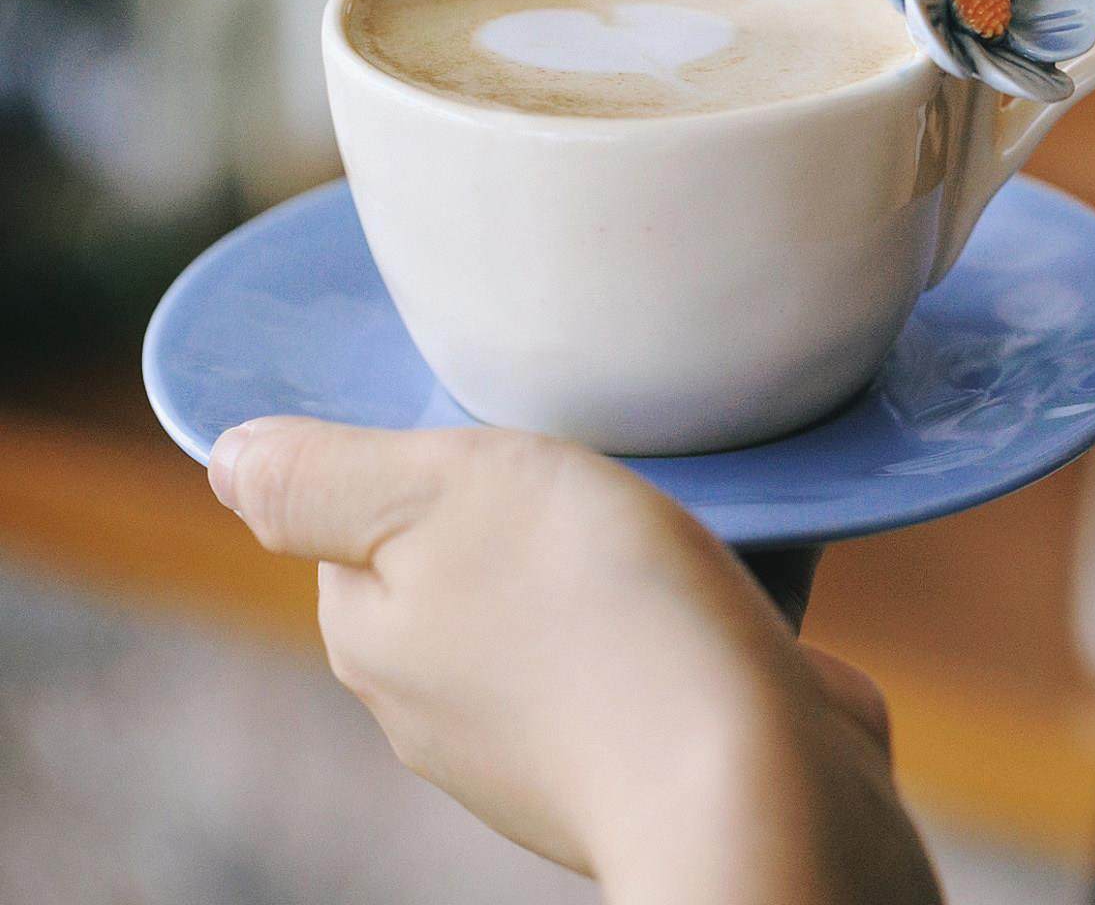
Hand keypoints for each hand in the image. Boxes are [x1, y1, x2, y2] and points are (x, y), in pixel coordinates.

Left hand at [208, 418, 940, 904]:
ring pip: (552, 601)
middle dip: (519, 500)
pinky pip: (634, 646)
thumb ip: (323, 475)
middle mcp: (441, 701)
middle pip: (459, 554)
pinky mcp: (637, 747)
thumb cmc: (598, 615)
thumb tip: (228, 461)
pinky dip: (664, 608)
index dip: (423, 453)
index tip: (498, 426)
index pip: (359, 516)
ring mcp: (540, 739)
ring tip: (663, 517)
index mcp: (376, 634)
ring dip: (602, 553)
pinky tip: (711, 586)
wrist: (755, 780)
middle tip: (590, 458)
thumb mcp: (439, 493)